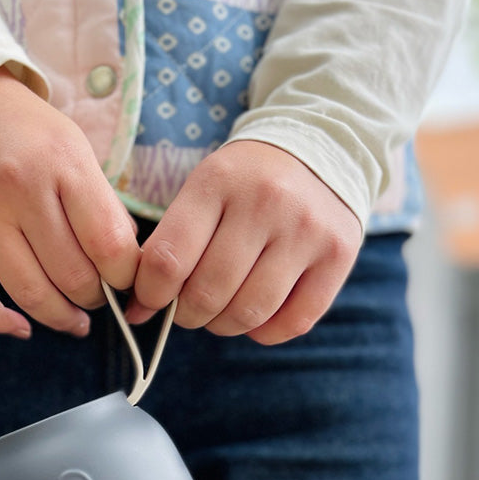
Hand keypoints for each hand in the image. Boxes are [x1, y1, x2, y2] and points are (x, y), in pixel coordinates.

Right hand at [0, 66, 138, 337]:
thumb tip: (125, 270)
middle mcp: (19, 188)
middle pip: (72, 276)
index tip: (126, 282)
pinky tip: (22, 327)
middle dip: (94, 299)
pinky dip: (2, 323)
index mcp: (62, 163)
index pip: (110, 246)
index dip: (126, 277)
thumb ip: (101, 206)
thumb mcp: (74, 150)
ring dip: (59, 318)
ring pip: (29, 293)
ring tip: (72, 320)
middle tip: (97, 299)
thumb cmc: (26, 135)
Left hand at [124, 141, 363, 343]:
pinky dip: (266, 332)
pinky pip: (295, 321)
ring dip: (223, 325)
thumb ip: (171, 243)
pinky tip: (255, 317)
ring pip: (249, 312)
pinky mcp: (339, 255)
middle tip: (186, 308)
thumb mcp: (204, 189)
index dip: (149, 294)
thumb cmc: (246, 181)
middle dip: (185, 314)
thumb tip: (139, 311)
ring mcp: (307, 230)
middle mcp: (266, 203)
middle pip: (208, 292)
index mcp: (219, 181)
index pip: (168, 259)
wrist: (321, 147)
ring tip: (219, 313)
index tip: (146, 301)